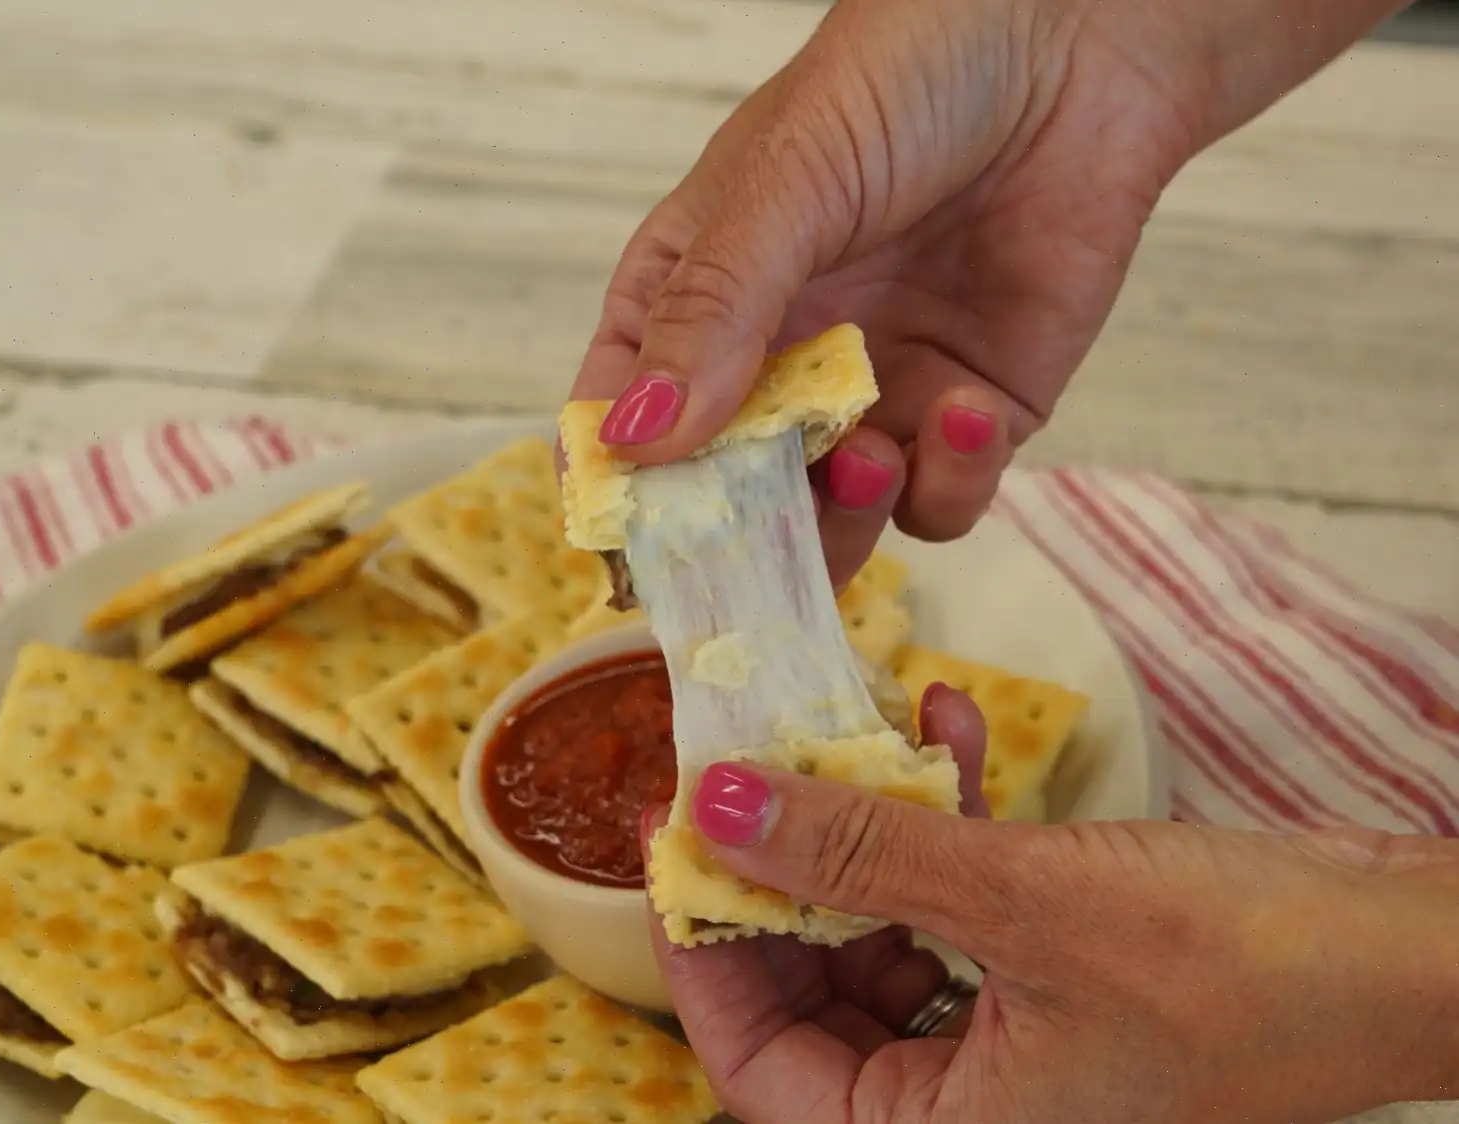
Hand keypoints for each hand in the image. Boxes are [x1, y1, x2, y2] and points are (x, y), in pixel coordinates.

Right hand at [566, 0, 1407, 586]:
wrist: (1079, 41)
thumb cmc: (907, 74)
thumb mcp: (786, 181)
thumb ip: (714, 310)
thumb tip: (639, 439)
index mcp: (698, 296)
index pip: (627, 411)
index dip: (621, 483)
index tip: (627, 541)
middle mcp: (778, 360)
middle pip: (729, 493)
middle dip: (738, 533)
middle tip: (748, 555)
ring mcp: (875, 394)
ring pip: (834, 521)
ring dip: (844, 516)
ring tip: (866, 458)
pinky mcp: (970, 415)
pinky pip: (942, 498)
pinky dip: (950, 478)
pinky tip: (967, 409)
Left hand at [645, 709, 1458, 1122]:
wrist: (1409, 948)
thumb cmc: (1244, 965)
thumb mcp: (1024, 901)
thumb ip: (859, 851)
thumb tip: (716, 806)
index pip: (761, 1068)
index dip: (701, 955)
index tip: (675, 839)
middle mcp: (970, 1104)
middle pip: (813, 989)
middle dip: (786, 865)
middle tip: (754, 762)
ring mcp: (1012, 1037)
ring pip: (882, 927)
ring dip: (870, 821)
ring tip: (858, 718)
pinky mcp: (1051, 970)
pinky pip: (959, 899)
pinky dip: (946, 816)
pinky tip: (945, 722)